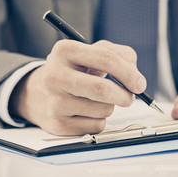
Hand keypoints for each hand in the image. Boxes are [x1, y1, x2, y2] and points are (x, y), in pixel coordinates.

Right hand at [9, 40, 146, 134]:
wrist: (37, 93)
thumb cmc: (72, 71)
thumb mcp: (90, 54)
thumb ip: (117, 55)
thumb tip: (136, 78)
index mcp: (65, 50)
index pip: (106, 58)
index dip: (129, 73)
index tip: (140, 84)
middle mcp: (55, 75)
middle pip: (102, 89)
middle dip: (125, 96)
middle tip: (129, 98)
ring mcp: (54, 101)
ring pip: (103, 110)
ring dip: (109, 107)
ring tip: (95, 100)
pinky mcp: (57, 124)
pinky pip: (96, 126)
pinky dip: (99, 120)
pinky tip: (85, 112)